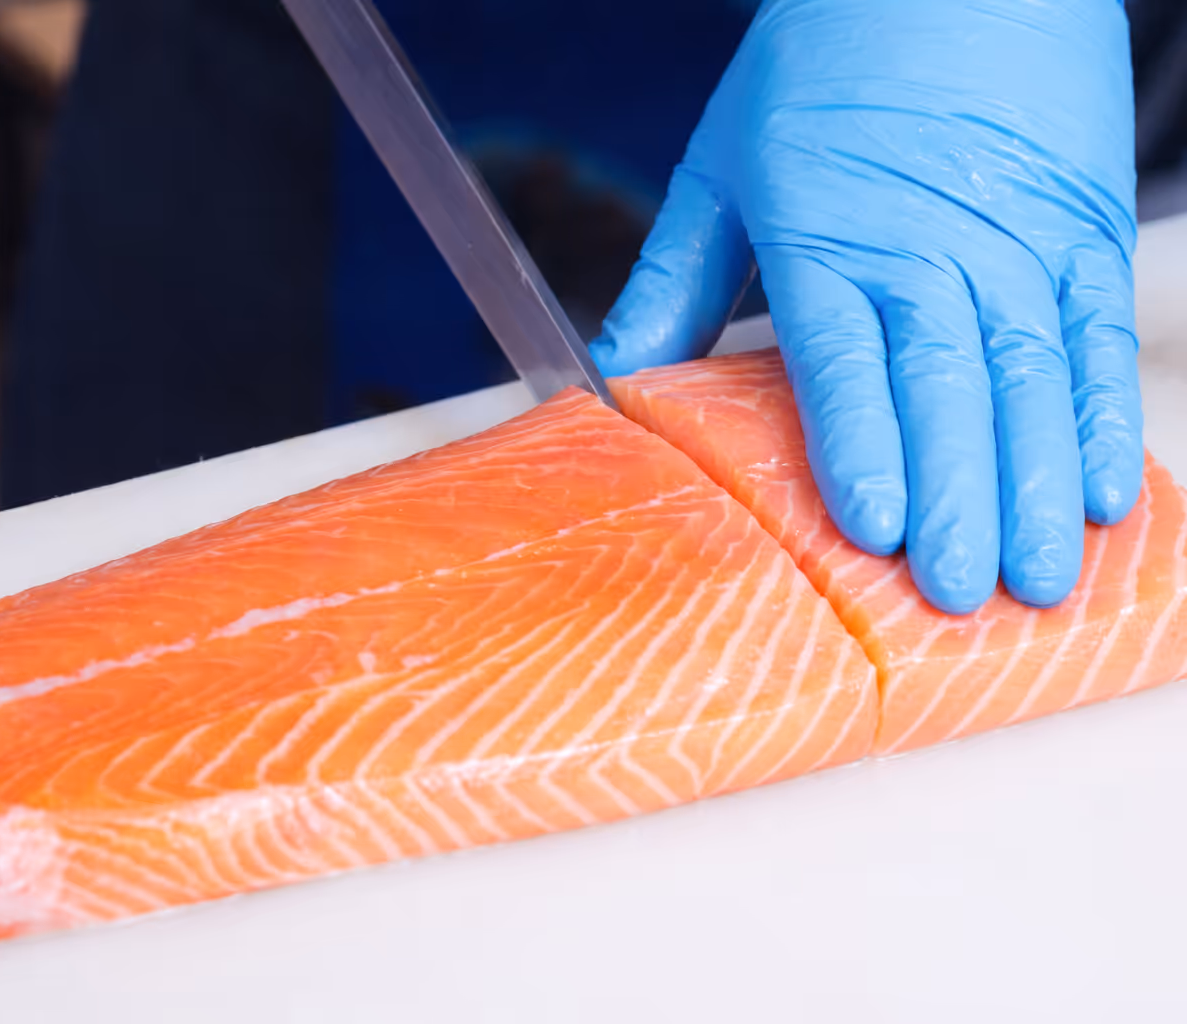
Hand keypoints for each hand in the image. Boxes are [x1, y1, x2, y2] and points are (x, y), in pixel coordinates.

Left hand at [590, 0, 1141, 614]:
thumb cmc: (824, 64)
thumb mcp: (724, 164)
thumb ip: (674, 282)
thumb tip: (614, 382)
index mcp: (829, 236)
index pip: (846, 357)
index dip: (864, 444)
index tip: (875, 528)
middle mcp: (932, 248)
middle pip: (949, 385)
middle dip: (961, 495)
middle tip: (964, 595)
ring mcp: (1018, 244)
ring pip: (1034, 378)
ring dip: (1040, 485)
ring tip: (1040, 580)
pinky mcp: (1083, 235)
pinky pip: (1096, 340)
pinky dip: (1104, 418)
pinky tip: (1108, 495)